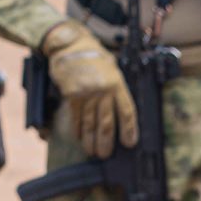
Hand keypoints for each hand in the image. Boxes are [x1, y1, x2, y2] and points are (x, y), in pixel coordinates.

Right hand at [41, 19, 137, 159]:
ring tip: (93, 152)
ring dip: (91, 140)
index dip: (129, 130)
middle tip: (105, 155)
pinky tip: (79, 138)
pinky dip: (77, 129)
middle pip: (106, 122)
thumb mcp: (112, 68)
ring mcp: (86, 94)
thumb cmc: (95, 56)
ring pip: (90, 123)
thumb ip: (117, 89)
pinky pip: (75, 117)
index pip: (126, 112)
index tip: (129, 143)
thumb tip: (121, 113)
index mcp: (117, 84)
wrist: (71, 45)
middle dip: (106, 142)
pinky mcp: (71, 95)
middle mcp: (102, 91)